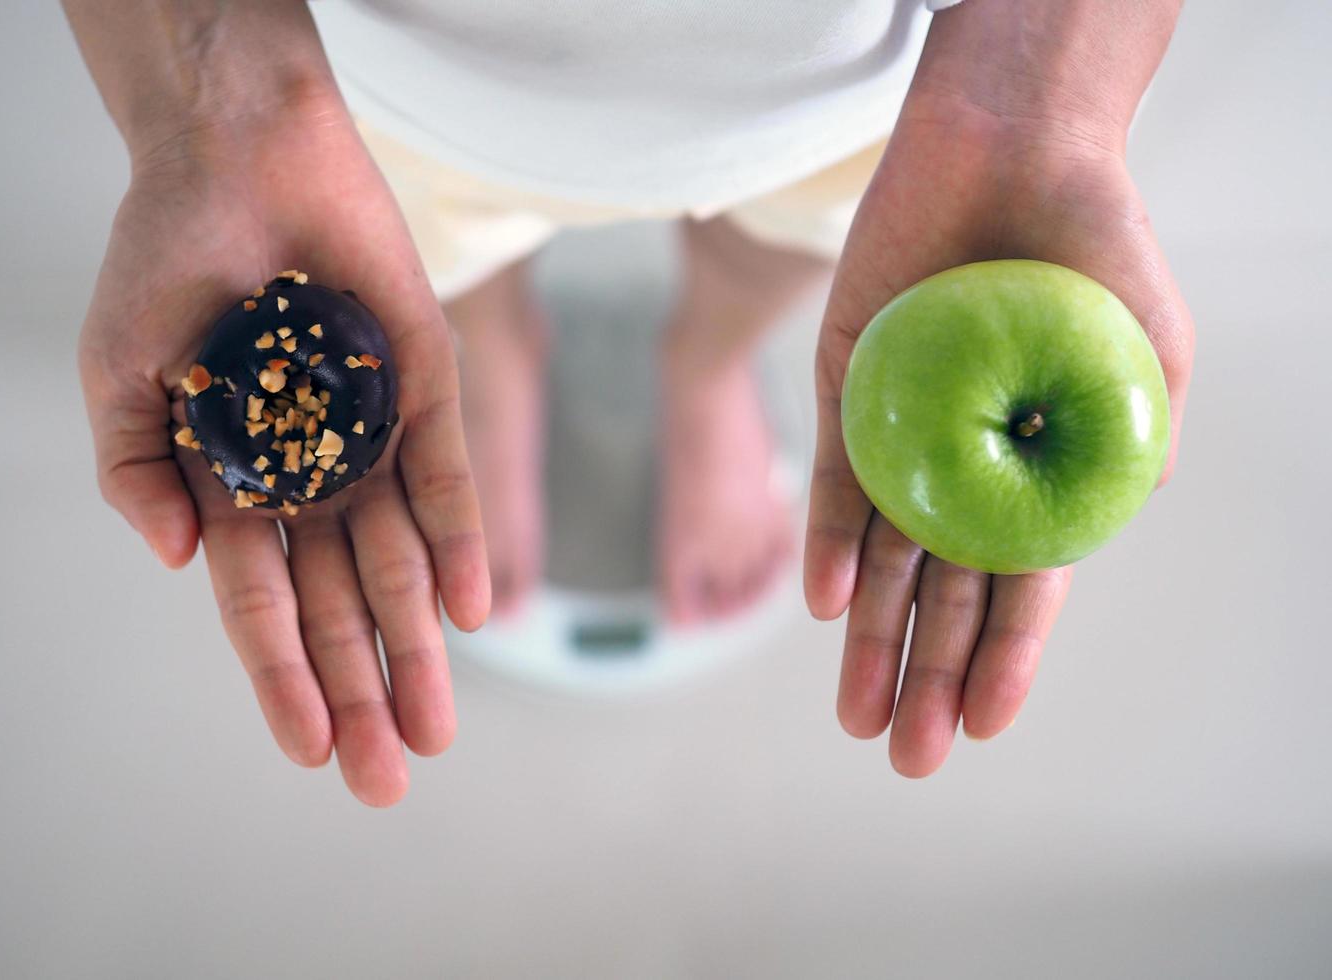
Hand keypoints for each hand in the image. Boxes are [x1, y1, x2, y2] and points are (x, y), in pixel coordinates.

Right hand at [80, 86, 488, 804]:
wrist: (235, 153)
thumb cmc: (164, 261)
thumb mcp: (116, 374)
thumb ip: (131, 469)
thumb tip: (167, 557)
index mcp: (235, 487)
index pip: (263, 606)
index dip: (283, 680)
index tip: (312, 752)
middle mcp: (311, 477)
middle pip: (343, 605)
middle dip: (364, 691)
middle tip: (390, 776)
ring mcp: (372, 437)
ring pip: (402, 562)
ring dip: (421, 644)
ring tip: (437, 726)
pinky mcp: (426, 387)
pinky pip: (446, 475)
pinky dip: (459, 540)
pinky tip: (471, 608)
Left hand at [805, 91, 1192, 776]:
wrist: (1014, 149)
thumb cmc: (1097, 247)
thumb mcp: (1146, 357)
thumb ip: (1130, 444)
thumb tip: (1108, 529)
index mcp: (1037, 474)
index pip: (1018, 589)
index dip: (1003, 660)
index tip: (982, 728)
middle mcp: (965, 468)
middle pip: (943, 593)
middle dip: (926, 676)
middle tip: (907, 758)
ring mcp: (902, 436)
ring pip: (884, 557)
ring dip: (870, 638)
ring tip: (857, 717)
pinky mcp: (847, 392)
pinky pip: (840, 479)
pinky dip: (836, 540)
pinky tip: (831, 603)